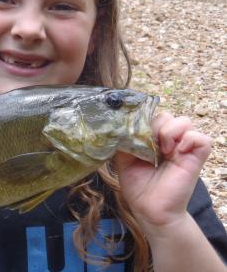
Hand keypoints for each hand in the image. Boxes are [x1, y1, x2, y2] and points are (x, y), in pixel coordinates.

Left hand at [113, 111, 211, 230]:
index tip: (135, 135)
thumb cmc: (138, 186)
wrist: (150, 209)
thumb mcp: (123, 159)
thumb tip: (123, 124)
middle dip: (154, 126)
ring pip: (184, 121)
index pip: (152, 116)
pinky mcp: (196, 158)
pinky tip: (177, 153)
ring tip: (162, 151)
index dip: (144, 121)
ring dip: (170, 132)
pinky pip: (201, 138)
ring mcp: (184, 148)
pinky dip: (189, 140)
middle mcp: (169, 141)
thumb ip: (124, 140)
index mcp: (152, 139)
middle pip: (166, 115)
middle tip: (148, 146)